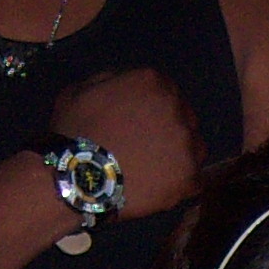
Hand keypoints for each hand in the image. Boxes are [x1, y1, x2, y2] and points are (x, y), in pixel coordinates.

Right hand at [46, 67, 205, 220]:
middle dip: (168, 128)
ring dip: (179, 154)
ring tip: (156, 169)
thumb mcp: (82, 90)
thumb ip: (111, 81)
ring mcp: (186, 142)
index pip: (165, 90)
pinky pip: (194, 179)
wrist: (77, 177)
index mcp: (152, 82)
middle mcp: (176, 107)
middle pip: (183, 116)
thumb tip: (125, 85)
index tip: (141, 123)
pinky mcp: (188, 175)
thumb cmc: (74, 132)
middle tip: (147, 147)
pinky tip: (161, 186)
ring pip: (194, 146)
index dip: (153, 108)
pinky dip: (181, 183)